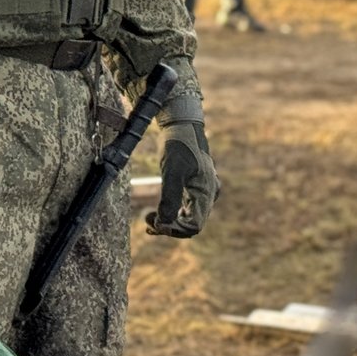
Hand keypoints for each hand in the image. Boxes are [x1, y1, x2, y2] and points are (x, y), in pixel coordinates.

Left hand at [145, 93, 218, 237]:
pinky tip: (157, 214)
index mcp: (207, 192)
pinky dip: (172, 213)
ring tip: (149, 220)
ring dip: (170, 222)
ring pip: (189, 218)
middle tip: (148, 223)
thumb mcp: (171, 171)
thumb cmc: (178, 146)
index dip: (175, 230)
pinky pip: (186, 208)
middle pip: (192, 224)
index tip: (156, 224)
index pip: (195, 225)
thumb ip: (170, 198)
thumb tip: (164, 224)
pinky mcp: (195, 188)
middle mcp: (208, 194)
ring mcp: (203, 192)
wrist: (182, 126)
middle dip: (171, 227)